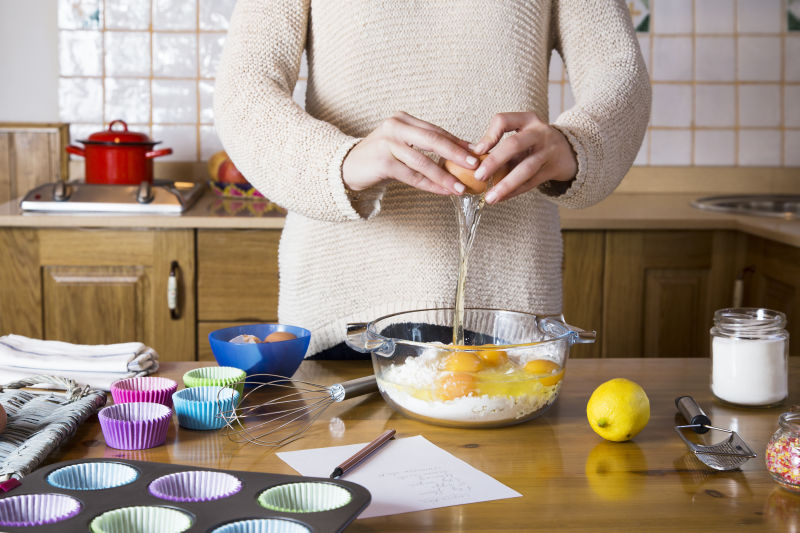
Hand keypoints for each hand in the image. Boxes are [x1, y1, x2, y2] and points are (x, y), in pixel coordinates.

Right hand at [342, 111, 477, 194]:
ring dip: (445, 176)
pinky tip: (443, 192)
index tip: (477, 152)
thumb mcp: (401, 146)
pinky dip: (430, 185)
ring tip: (461, 187)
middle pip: (433, 139)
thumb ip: (424, 147)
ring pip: (424, 161)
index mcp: (403, 119)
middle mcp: (395, 126)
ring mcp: (388, 143)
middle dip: (457, 153)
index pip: (436, 130)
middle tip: (475, 164)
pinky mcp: (383, 162)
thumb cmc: (379, 158)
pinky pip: (413, 176)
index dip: (458, 142)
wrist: (347, 168)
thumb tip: (458, 155)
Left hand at [470, 112, 577, 203]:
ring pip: (526, 169)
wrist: (569, 152)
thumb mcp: (521, 134)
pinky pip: (531, 183)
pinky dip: (514, 192)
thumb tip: (469, 154)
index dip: (489, 135)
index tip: (477, 151)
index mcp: (527, 120)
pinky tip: (500, 199)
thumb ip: (498, 143)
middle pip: (514, 144)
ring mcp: (548, 151)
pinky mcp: (553, 169)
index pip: (503, 120)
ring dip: (505, 184)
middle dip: (494, 161)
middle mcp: (539, 133)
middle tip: (478, 176)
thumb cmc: (534, 143)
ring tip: (489, 198)